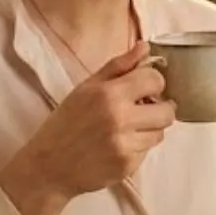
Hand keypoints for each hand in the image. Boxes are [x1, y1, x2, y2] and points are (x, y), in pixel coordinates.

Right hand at [0, 42, 175, 214]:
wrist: (48, 167)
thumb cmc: (65, 124)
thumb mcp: (85, 88)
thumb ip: (118, 66)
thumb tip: (145, 47)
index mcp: (108, 94)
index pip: (155, 80)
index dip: (153, 83)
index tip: (144, 89)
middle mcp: (120, 119)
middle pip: (167, 111)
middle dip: (159, 109)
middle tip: (143, 110)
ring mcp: (125, 145)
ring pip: (160, 133)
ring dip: (149, 129)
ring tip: (126, 130)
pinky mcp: (128, 166)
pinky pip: (147, 152)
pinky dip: (137, 148)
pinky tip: (117, 146)